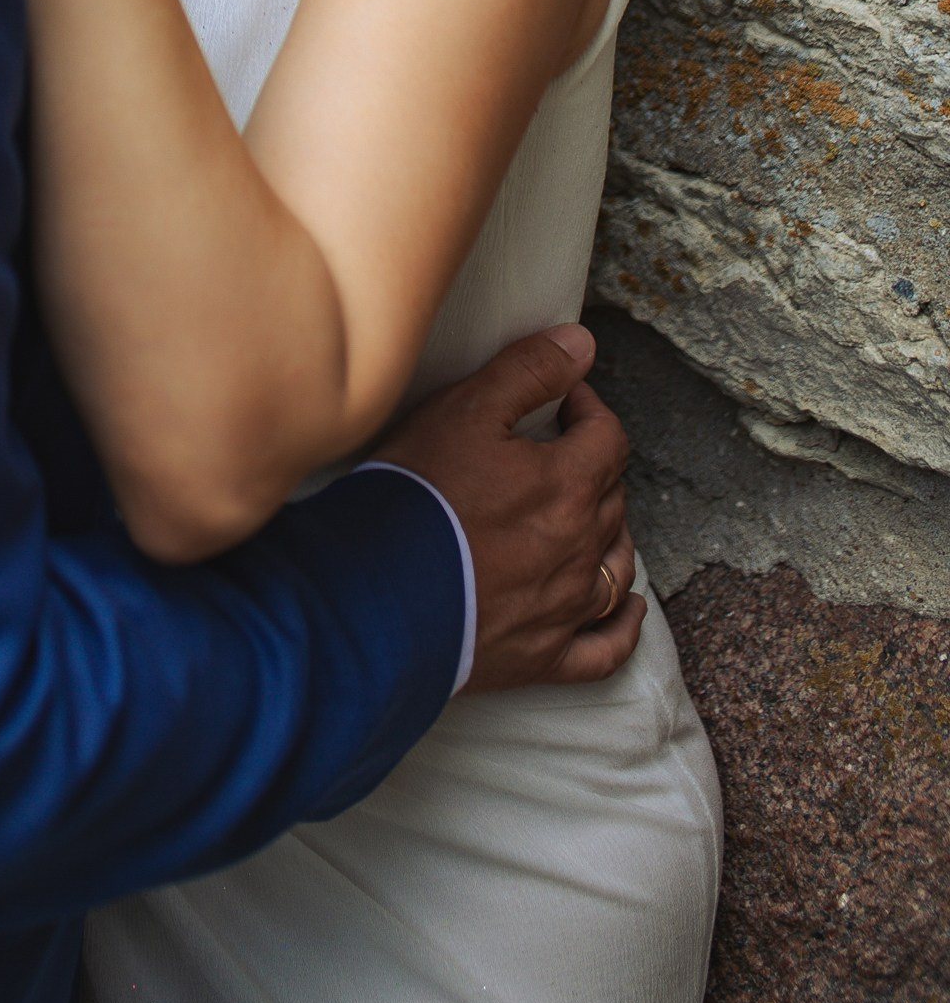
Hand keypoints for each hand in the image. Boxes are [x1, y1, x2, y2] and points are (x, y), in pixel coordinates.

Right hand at [377, 325, 646, 690]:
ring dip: (611, 535)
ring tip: (589, 517)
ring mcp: (565, 609)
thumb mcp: (464, 411)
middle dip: (592, 465)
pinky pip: (604, 648)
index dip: (587, 409)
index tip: (561, 401)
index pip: (607, 437)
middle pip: (612, 498)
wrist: (375, 595)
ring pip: (616, 567)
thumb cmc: (416, 498)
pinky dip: (623, 627)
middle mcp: (580, 549)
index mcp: (568, 485)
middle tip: (557, 450)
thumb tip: (582, 345)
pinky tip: (627, 610)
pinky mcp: (542, 657)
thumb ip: (527, 371)